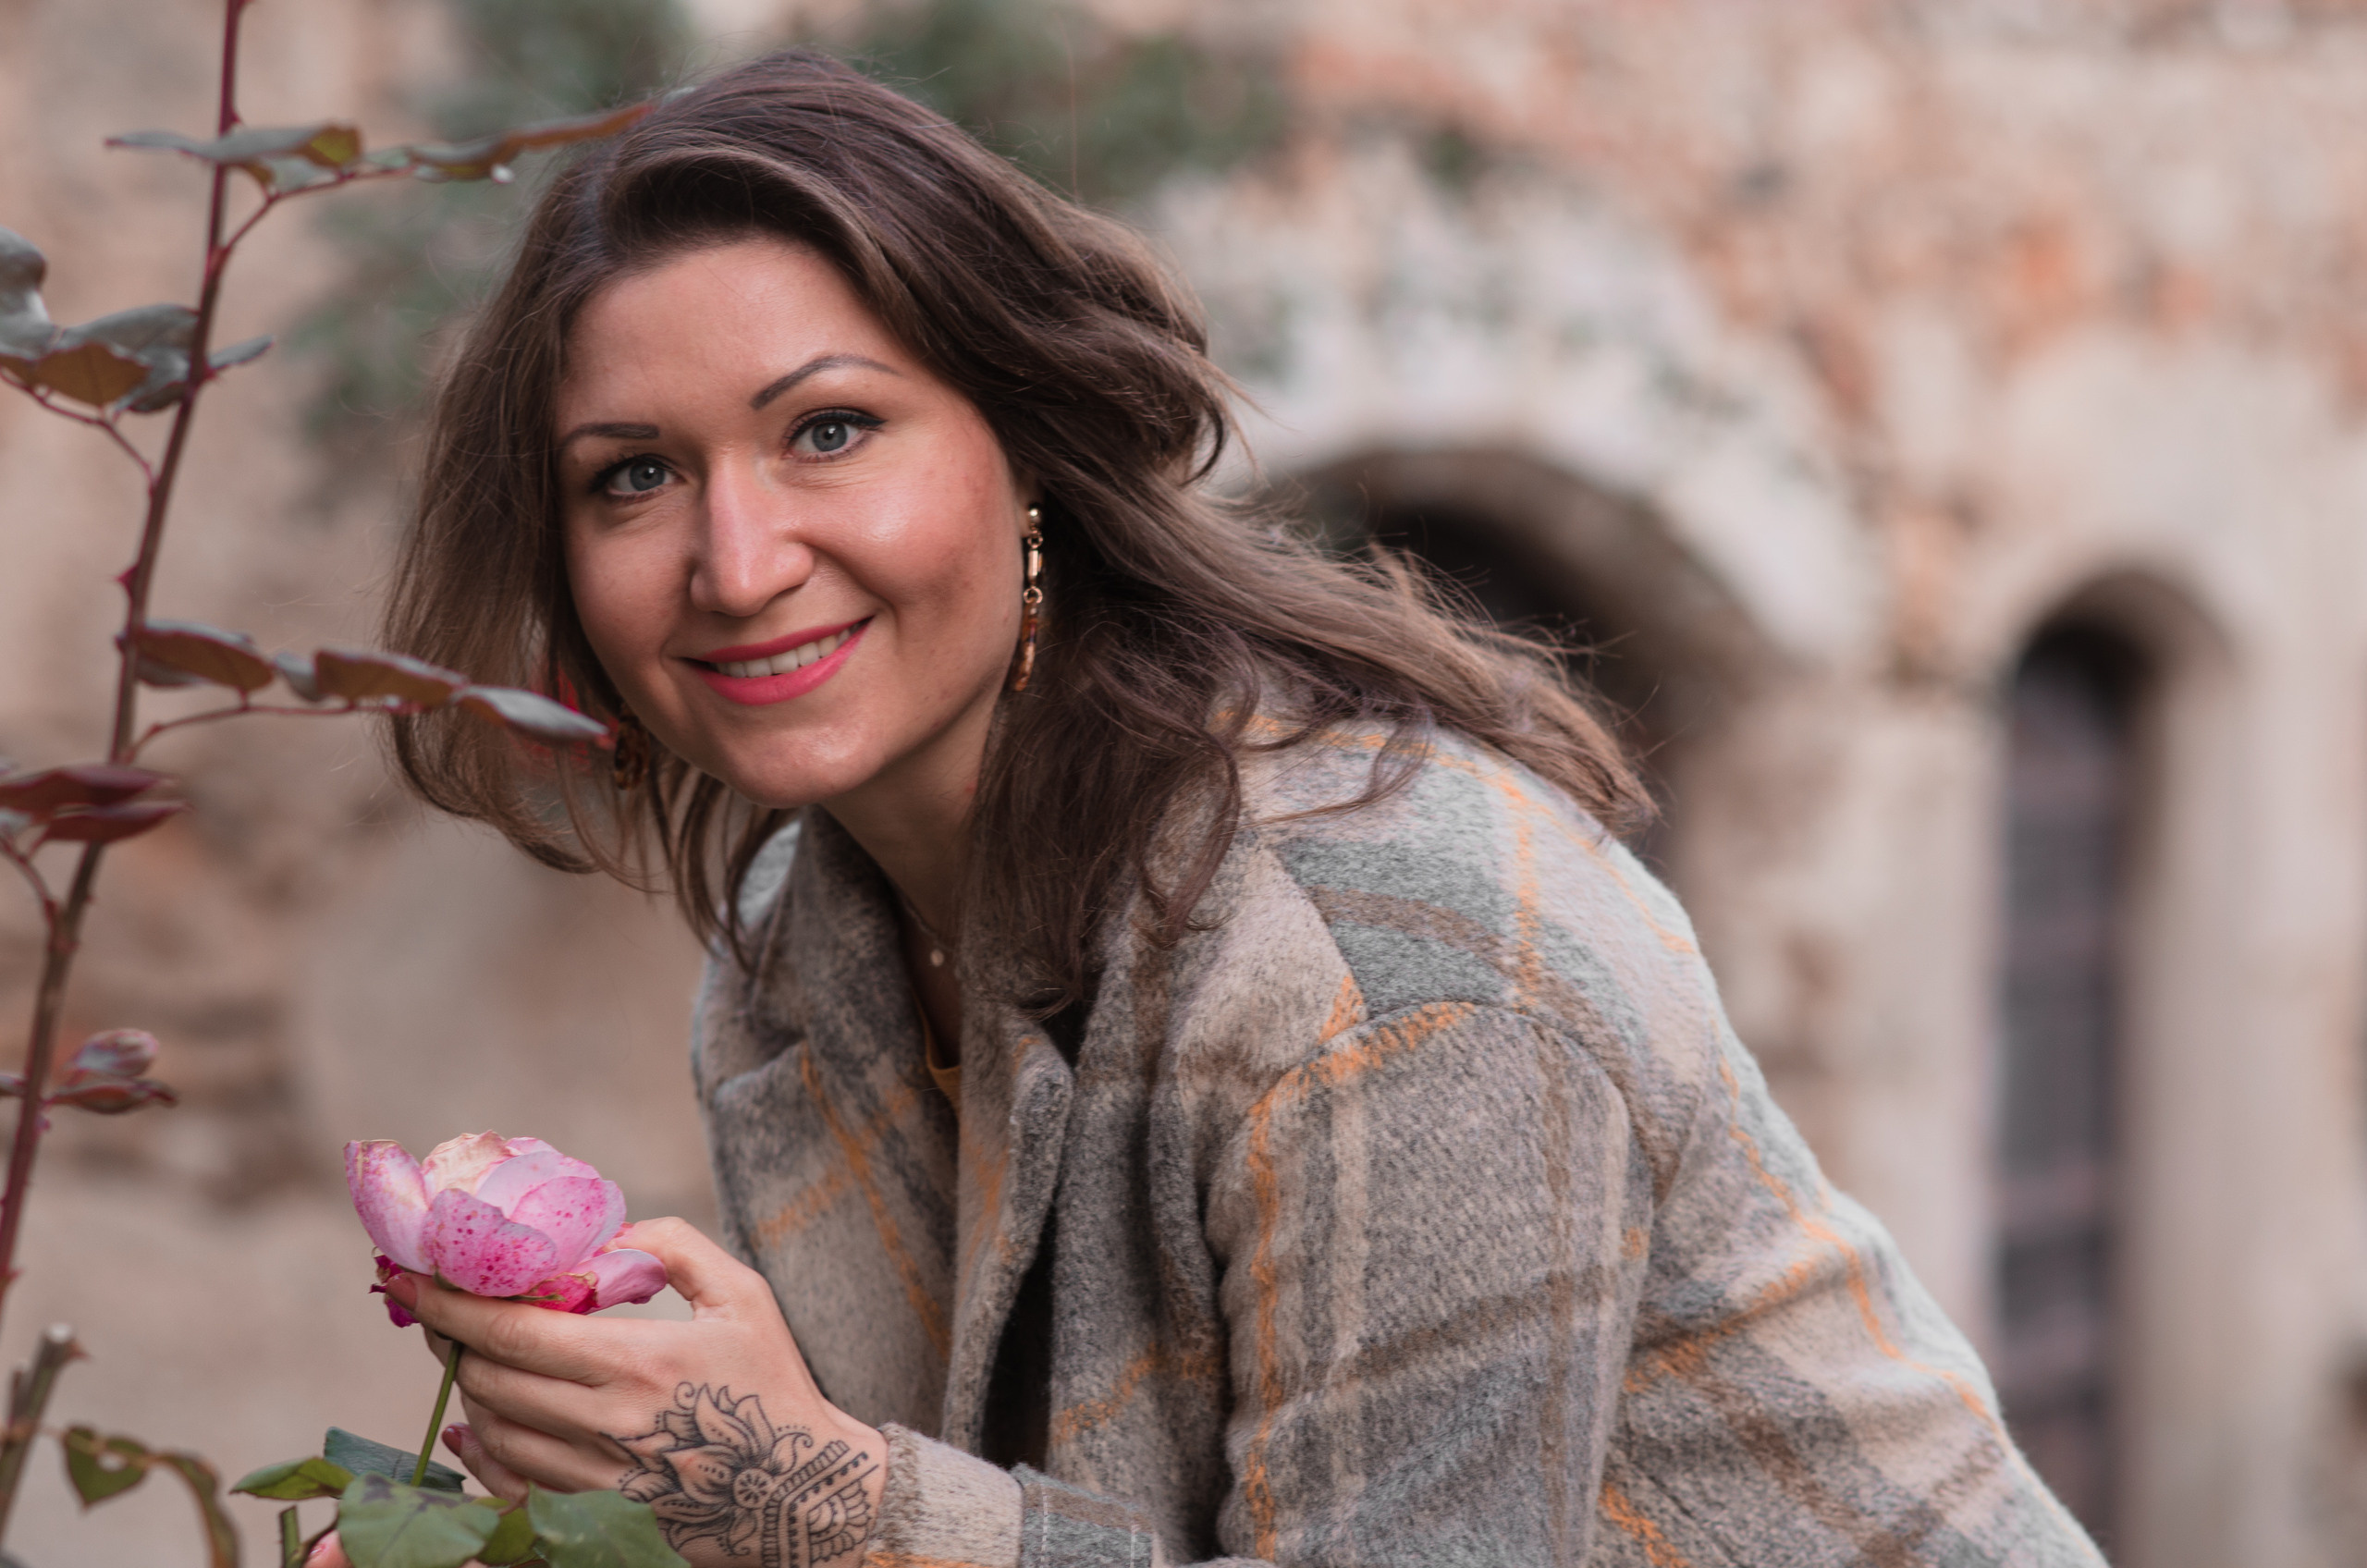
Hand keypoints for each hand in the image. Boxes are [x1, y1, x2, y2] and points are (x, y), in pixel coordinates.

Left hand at [386, 1217, 884, 1567]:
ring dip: (470, 1389)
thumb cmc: (774, 1384)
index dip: (451, 1303)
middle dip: (451, 1339)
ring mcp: (597, 1478)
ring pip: (494, 1431)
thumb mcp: (744, 1294)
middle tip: (439, 1309)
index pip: (515, 1330)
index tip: (410, 1278)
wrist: (804, 1493)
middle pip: (490, 1380)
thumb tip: (606, 1236)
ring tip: (471, 1355)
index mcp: (640, 1361)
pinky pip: (511, 1485)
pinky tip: (476, 1426)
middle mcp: (608, 1424)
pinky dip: (482, 1452)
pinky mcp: (595, 1515)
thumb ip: (675, 1247)